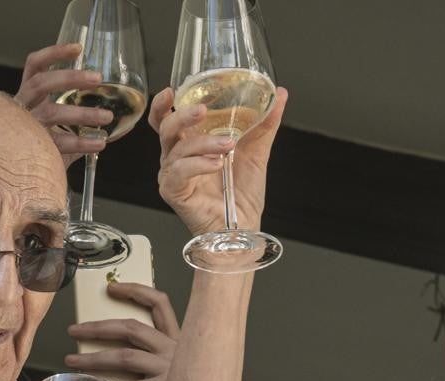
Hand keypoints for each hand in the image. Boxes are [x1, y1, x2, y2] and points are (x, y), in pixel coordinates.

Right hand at [15, 43, 112, 167]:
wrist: (22, 175)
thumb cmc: (44, 146)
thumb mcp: (58, 125)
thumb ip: (81, 117)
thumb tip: (119, 119)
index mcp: (28, 95)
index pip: (34, 66)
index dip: (53, 54)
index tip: (78, 49)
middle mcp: (22, 107)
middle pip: (40, 83)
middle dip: (69, 78)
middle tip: (97, 78)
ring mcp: (25, 128)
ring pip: (51, 113)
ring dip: (82, 113)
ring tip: (107, 116)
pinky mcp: (32, 149)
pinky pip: (59, 142)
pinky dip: (82, 142)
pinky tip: (100, 142)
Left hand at [65, 282, 178, 380]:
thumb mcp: (172, 366)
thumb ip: (150, 356)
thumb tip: (108, 349)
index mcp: (177, 339)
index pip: (159, 304)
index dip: (135, 291)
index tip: (111, 288)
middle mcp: (174, 350)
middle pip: (133, 328)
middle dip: (99, 327)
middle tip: (74, 330)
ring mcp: (170, 370)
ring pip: (125, 357)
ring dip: (93, 358)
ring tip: (71, 361)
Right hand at [148, 86, 287, 235]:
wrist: (243, 227)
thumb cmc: (242, 195)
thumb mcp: (256, 152)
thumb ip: (264, 123)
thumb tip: (279, 94)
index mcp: (190, 143)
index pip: (168, 119)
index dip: (165, 104)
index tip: (172, 90)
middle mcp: (177, 157)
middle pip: (166, 128)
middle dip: (182, 116)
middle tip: (202, 111)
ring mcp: (173, 175)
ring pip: (177, 150)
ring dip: (203, 143)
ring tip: (227, 145)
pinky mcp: (173, 191)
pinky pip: (179, 172)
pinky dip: (198, 164)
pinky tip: (216, 164)